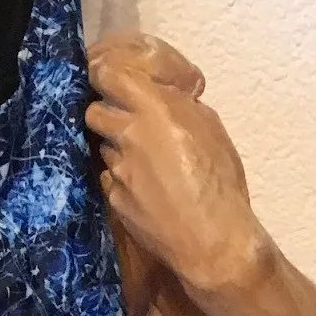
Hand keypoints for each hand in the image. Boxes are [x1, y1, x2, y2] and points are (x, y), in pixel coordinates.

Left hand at [87, 33, 265, 294]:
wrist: (213, 241)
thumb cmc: (221, 184)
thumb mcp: (210, 128)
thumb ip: (179, 107)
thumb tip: (164, 97)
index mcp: (155, 110)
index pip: (107, 75)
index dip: (104, 75)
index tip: (109, 79)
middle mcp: (129, 135)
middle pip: (95, 110)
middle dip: (108, 112)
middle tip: (129, 122)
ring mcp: (117, 169)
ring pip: (103, 144)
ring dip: (116, 146)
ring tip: (145, 161)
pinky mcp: (113, 197)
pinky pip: (109, 176)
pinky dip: (121, 177)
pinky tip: (145, 187)